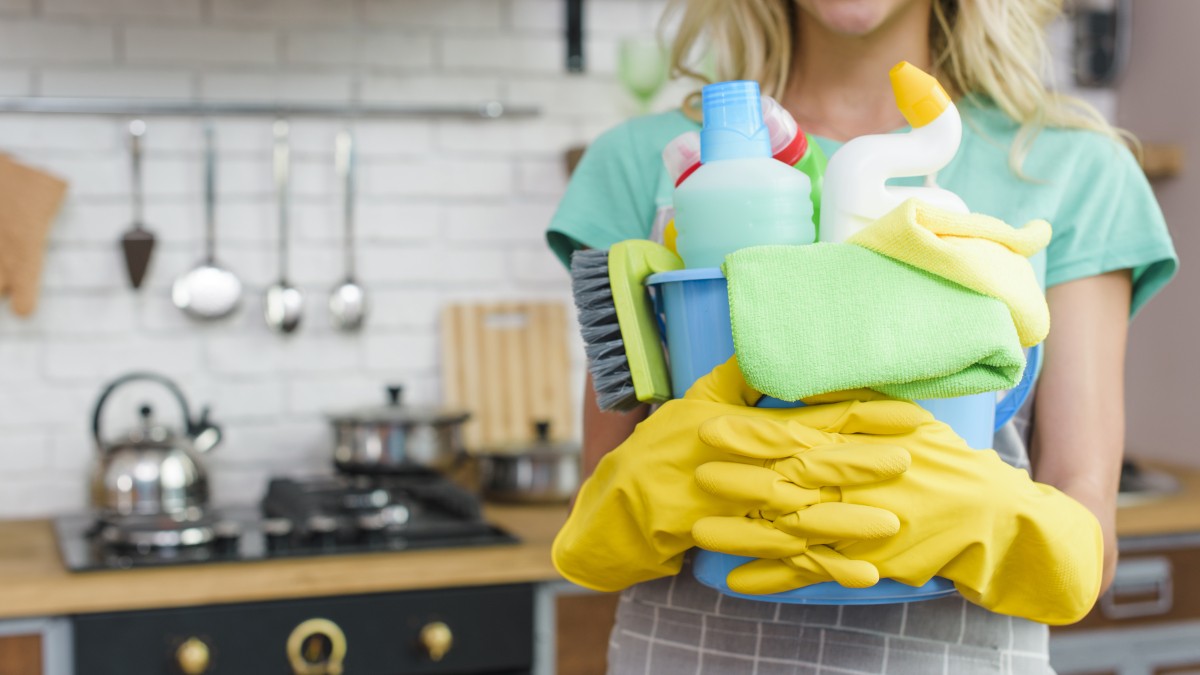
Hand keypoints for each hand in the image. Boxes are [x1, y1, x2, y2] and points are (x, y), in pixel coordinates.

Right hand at [552, 357, 916, 591]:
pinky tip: (863, 575)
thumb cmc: (661, 447)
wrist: (622, 503)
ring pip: (806, 514)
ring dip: (849, 521)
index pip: (813, 418)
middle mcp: (751, 468)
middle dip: (861, 464)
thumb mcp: (695, 400)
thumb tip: (765, 346)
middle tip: (908, 462)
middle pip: (814, 465)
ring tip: (892, 524)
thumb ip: (737, 376)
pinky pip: (791, 557)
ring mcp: (746, 509)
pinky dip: (827, 567)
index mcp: (748, 429)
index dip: (858, 415)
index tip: (901, 413)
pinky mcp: (743, 541)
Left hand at [693, 398, 1103, 624]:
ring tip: (699, 532)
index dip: (753, 435)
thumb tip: (812, 379)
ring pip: (791, 531)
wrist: (988, 516)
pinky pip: (811, 571)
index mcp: (861, 447)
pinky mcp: (864, 563)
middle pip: (789, 484)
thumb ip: (855, 403)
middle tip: (696, 474)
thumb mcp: (905, 419)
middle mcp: (857, 486)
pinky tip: (736, 582)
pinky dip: (774, 579)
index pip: (798, 438)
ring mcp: (859, 528)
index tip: (713, 427)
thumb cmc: (941, 460)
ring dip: (744, 534)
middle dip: (740, 480)